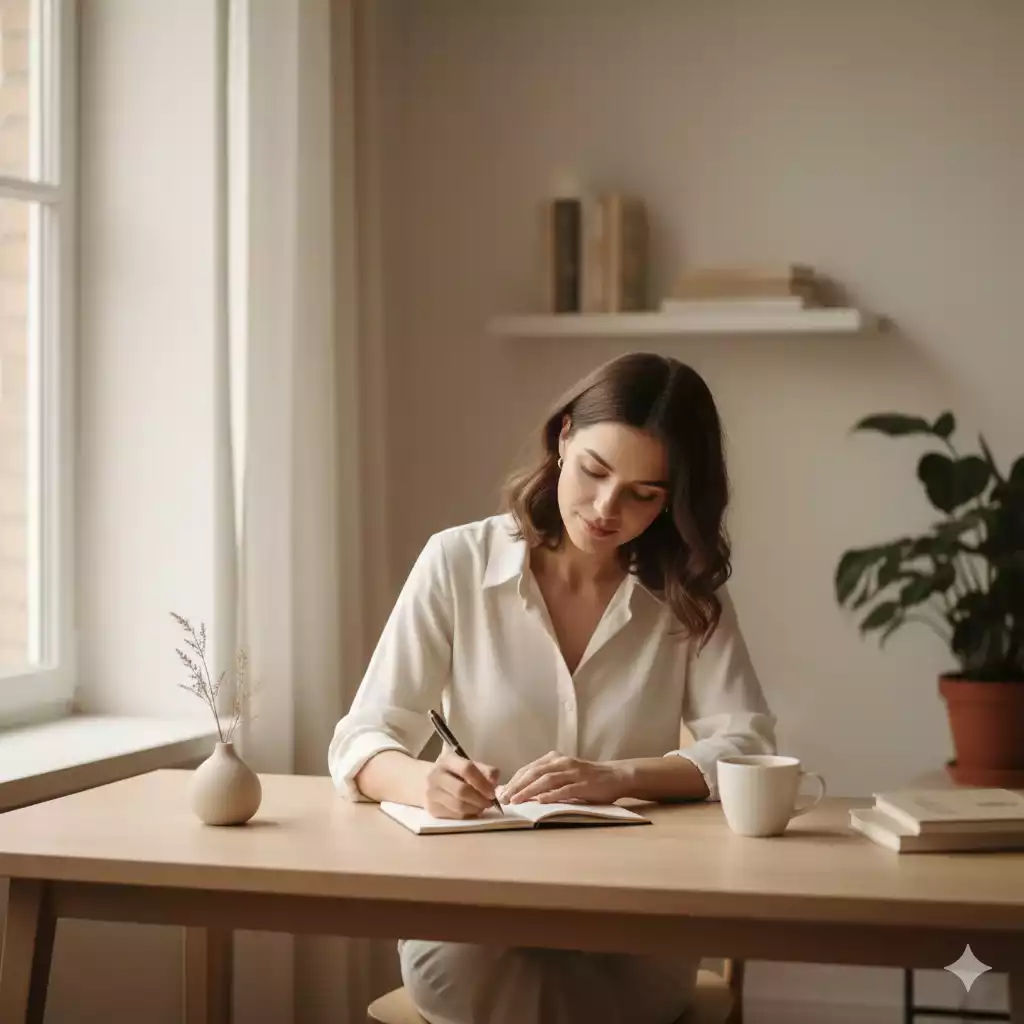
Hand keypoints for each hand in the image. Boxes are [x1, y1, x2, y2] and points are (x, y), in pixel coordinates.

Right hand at [424, 749, 499, 818]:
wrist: (419, 781)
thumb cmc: (449, 771)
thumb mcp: (463, 763)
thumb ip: (482, 770)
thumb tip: (495, 782)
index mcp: (447, 760)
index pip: (466, 769)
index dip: (482, 782)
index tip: (493, 791)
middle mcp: (436, 776)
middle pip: (462, 791)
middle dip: (480, 799)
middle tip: (491, 802)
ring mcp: (432, 794)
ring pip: (459, 806)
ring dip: (476, 809)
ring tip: (483, 806)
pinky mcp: (432, 810)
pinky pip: (455, 816)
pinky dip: (468, 815)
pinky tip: (472, 811)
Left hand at [499, 751, 627, 805]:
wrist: (615, 776)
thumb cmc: (587, 779)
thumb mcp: (564, 775)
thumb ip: (546, 780)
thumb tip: (521, 792)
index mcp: (554, 759)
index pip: (529, 769)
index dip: (514, 780)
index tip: (501, 792)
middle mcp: (562, 762)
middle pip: (534, 772)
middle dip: (516, 786)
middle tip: (503, 798)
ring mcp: (573, 772)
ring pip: (546, 780)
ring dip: (528, 790)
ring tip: (516, 800)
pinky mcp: (583, 784)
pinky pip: (564, 789)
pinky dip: (550, 795)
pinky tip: (539, 801)